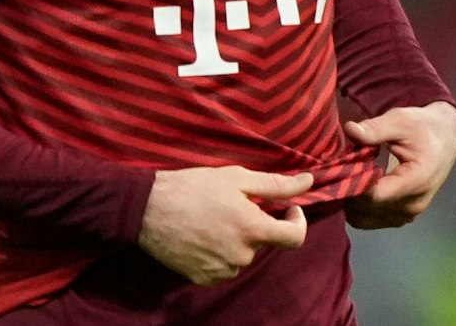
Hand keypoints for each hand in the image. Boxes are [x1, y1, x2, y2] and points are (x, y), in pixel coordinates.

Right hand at [136, 167, 311, 285]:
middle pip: (263, 243)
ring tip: (212, 219)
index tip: (288, 209)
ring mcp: (222, 270)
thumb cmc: (191, 187)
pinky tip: (202, 235)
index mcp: (253, 228)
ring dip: (237, 239)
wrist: (146, 209)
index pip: (294, 237)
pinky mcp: (204, 278)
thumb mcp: (235, 177)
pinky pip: (223, 267)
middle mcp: (242, 254)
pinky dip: (219, 253)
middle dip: (255, 224)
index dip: (297, 222)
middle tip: (231, 205)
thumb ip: (276, 184)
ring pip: (243, 255)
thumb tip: (309, 182)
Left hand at [342, 100, 455, 228]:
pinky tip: (356, 185)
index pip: (373, 195)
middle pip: (366, 208)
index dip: (351, 183)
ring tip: (347, 176)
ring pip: (364, 219)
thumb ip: (375, 128)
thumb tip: (350, 129)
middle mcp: (413, 205)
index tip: (337, 166)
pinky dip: (358, 207)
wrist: (445, 138)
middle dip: (347, 190)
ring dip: (350, 200)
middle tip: (337, 168)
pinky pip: (370, 220)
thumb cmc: (423, 127)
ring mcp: (408, 214)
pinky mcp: (402, 217)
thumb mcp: (400, 120)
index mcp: (416, 181)